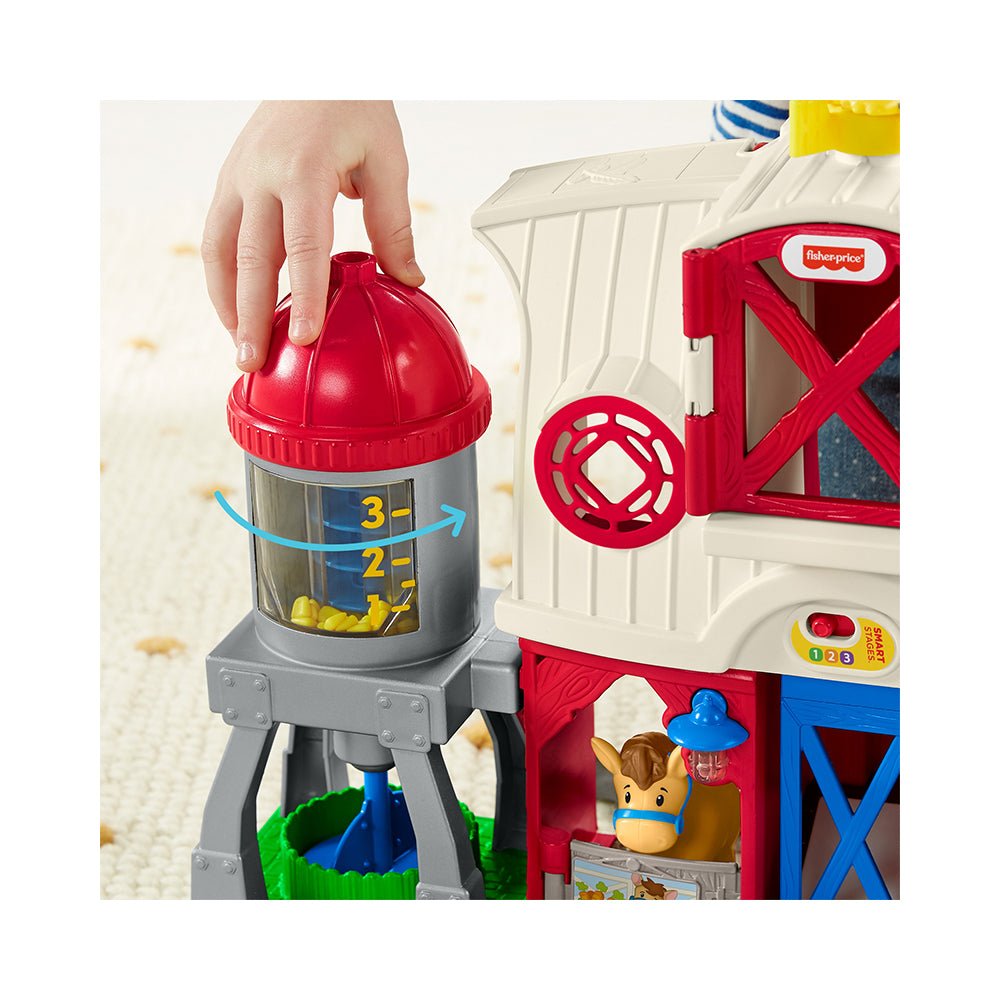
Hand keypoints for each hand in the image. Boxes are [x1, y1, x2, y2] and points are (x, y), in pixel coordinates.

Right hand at [202, 101, 422, 371]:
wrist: (315, 66)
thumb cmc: (354, 107)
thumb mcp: (387, 160)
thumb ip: (394, 225)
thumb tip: (408, 281)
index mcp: (303, 170)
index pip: (302, 246)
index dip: (302, 295)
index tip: (303, 338)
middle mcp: (260, 176)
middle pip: (250, 258)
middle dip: (250, 315)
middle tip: (253, 362)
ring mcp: (237, 179)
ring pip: (220, 252)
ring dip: (227, 304)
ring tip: (241, 348)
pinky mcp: (229, 183)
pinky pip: (217, 239)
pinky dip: (223, 279)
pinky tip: (237, 311)